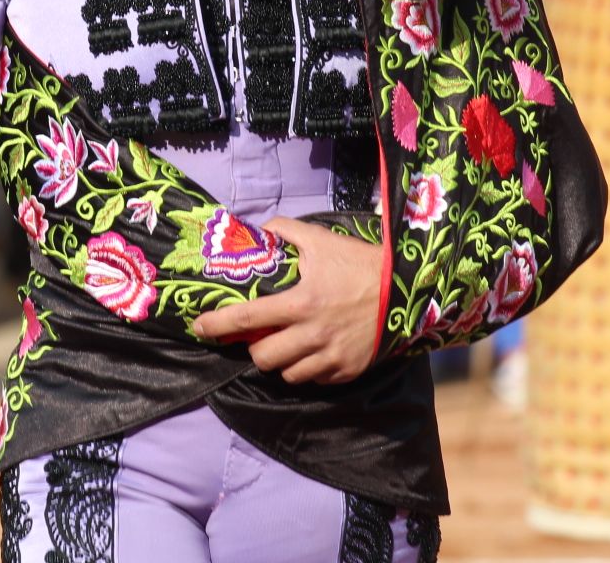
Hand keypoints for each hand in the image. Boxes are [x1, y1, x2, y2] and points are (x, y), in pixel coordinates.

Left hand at [190, 217, 382, 385]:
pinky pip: (315, 380)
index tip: (200, 328)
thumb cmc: (361, 263)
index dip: (217, 326)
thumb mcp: (322, 240)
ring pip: (287, 375)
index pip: (246, 319)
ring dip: (280, 361)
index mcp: (300, 304)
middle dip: (255, 348)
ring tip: (286, 344)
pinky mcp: (348, 371)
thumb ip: (286, 232)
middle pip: (262, 358)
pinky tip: (313, 351)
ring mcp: (331, 358)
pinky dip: (307, 369)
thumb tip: (260, 230)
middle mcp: (312, 336)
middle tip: (260, 335)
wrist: (408, 290)